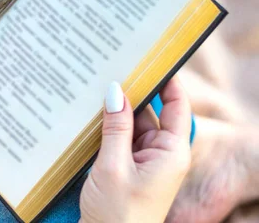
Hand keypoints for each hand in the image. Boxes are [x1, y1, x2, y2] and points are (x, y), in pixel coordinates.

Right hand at [79, 79, 191, 222]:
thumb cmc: (116, 214)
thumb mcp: (113, 165)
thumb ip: (116, 127)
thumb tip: (116, 90)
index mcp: (170, 153)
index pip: (177, 106)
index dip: (168, 81)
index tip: (153, 57)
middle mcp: (160, 154)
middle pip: (150, 112)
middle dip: (131, 93)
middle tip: (111, 68)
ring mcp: (143, 161)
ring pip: (131, 125)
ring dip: (115, 112)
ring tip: (93, 88)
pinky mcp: (126, 167)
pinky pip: (119, 139)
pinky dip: (106, 128)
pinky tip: (88, 115)